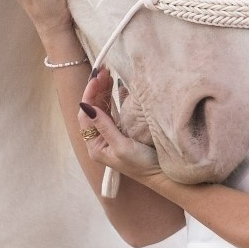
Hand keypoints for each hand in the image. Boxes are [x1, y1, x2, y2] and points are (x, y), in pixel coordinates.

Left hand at [78, 66, 162, 183]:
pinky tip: (119, 86)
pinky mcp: (124, 132)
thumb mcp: (122, 146)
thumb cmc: (142, 165)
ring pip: (104, 108)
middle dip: (97, 89)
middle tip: (103, 70)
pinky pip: (116, 111)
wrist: (163, 176)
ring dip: (105, 91)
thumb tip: (86, 106)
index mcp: (96, 145)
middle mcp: (101, 140)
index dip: (89, 95)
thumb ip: (105, 126)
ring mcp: (112, 135)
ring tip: (109, 74)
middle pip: (93, 109)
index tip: (97, 78)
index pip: (85, 115)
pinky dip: (116, 97)